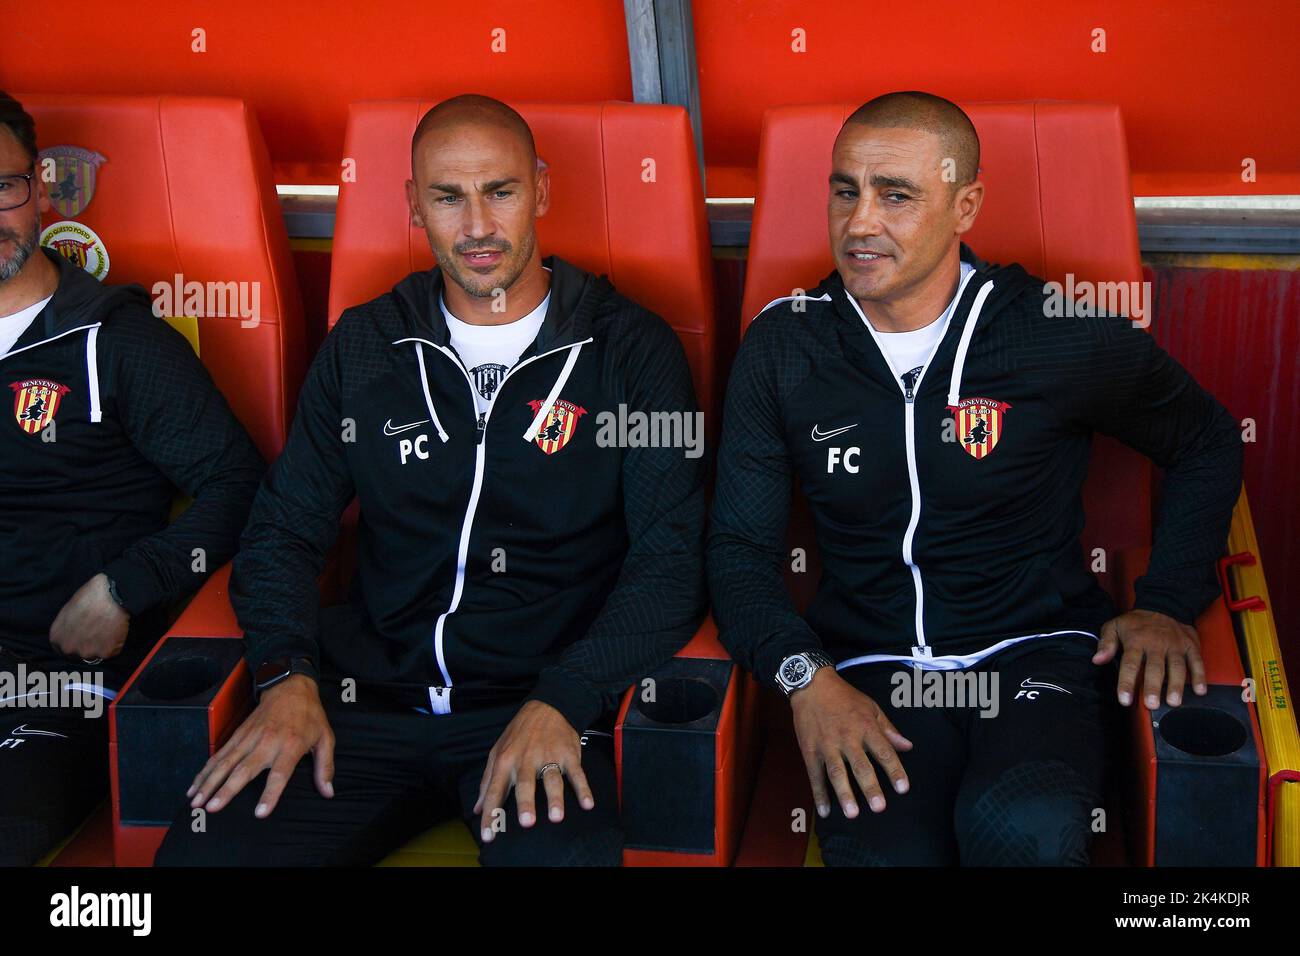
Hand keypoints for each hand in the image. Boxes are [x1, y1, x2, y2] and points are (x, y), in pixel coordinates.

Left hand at [49, 573, 129, 659]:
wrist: (109, 595)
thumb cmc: (88, 598)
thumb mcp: (67, 612)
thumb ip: (66, 628)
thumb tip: (72, 633)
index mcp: (56, 638)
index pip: (62, 649)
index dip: (74, 643)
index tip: (83, 637)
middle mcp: (68, 649)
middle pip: (78, 654)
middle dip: (87, 646)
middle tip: (98, 633)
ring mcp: (87, 652)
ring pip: (96, 654)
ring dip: (102, 646)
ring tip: (108, 629)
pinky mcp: (105, 653)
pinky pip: (112, 652)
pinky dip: (115, 644)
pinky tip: (116, 630)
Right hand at [186, 675, 332, 817]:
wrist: (291, 686)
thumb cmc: (310, 715)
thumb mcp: (325, 738)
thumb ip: (325, 766)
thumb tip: (328, 792)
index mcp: (291, 745)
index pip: (279, 774)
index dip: (270, 794)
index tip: (260, 813)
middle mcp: (267, 742)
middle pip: (244, 769)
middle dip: (226, 790)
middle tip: (212, 808)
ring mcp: (250, 737)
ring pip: (226, 762)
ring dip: (209, 782)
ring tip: (196, 801)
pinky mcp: (239, 734)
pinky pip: (219, 754)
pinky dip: (205, 770)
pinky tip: (194, 785)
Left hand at [474, 700, 592, 842]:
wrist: (547, 706)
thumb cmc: (519, 734)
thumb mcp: (497, 752)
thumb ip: (487, 781)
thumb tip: (477, 808)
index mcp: (505, 761)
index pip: (495, 791)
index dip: (490, 814)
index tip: (487, 836)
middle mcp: (526, 759)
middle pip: (525, 783)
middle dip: (526, 803)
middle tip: (527, 822)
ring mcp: (549, 756)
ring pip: (552, 779)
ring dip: (555, 798)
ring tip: (556, 817)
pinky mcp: (568, 754)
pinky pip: (576, 773)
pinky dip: (583, 788)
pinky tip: (587, 804)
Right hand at [791, 667, 911, 818]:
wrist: (812, 685)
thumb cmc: (844, 697)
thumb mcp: (871, 707)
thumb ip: (888, 729)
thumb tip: (907, 746)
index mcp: (866, 727)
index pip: (884, 752)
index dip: (894, 770)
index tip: (903, 788)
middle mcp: (847, 738)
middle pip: (860, 765)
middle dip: (870, 787)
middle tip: (879, 807)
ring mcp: (827, 745)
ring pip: (836, 772)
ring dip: (844, 793)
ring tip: (852, 813)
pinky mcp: (810, 750)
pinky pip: (814, 774)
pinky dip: (818, 793)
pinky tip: (824, 811)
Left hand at [1093, 609, 1206, 708]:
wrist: (1164, 604)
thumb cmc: (1136, 622)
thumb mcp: (1115, 626)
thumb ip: (1106, 643)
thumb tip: (1097, 660)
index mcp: (1136, 641)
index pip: (1130, 664)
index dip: (1127, 683)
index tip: (1125, 700)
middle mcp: (1157, 644)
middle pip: (1155, 668)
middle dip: (1153, 687)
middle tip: (1151, 704)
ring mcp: (1176, 645)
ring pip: (1177, 667)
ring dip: (1176, 685)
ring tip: (1173, 702)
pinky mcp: (1191, 646)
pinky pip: (1197, 661)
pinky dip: (1200, 676)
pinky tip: (1200, 691)